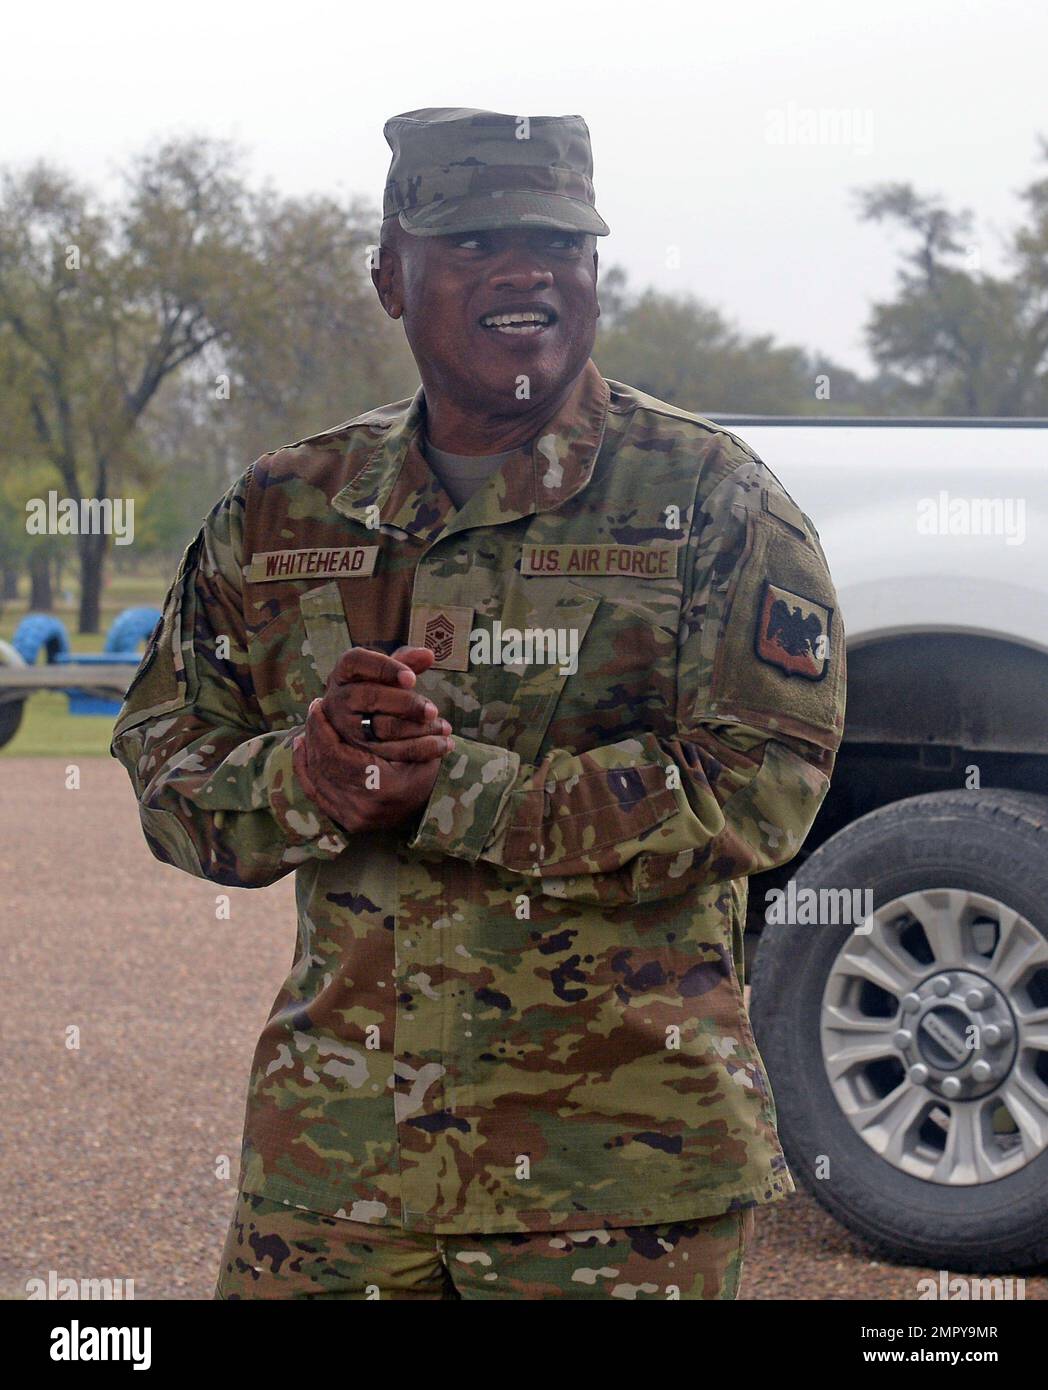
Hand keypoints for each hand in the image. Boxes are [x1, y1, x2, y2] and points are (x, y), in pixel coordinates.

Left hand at [292, 697, 447, 833]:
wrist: (431, 804)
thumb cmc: (429, 764)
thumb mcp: (425, 737)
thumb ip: (404, 709)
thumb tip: (410, 662)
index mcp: (384, 787)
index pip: (335, 753)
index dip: (322, 728)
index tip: (319, 704)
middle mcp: (365, 807)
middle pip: (323, 766)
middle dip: (314, 735)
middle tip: (313, 711)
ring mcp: (354, 817)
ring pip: (317, 779)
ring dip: (309, 749)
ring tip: (308, 727)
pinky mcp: (347, 822)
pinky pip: (316, 794)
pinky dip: (306, 769)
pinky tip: (302, 747)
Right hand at [321, 646, 449, 760]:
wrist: (360, 720)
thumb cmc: (378, 687)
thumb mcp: (388, 670)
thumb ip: (406, 660)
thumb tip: (428, 655)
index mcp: (345, 671)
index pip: (357, 662)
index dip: (385, 668)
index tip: (413, 679)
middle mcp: (340, 698)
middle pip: (369, 696)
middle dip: (405, 703)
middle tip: (433, 710)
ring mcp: (347, 726)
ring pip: (380, 727)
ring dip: (417, 728)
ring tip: (444, 727)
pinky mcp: (361, 750)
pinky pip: (391, 751)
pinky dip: (420, 749)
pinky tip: (442, 744)